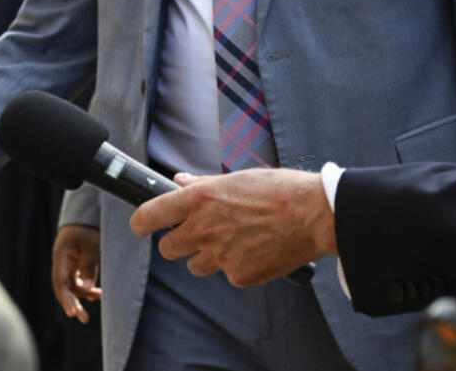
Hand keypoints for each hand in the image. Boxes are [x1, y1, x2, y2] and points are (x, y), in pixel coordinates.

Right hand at [51, 224, 101, 323]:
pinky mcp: (76, 264)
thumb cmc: (89, 228)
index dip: (65, 299)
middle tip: (84, 319)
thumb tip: (87, 290)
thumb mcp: (92, 245)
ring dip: (83, 294)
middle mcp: (62, 262)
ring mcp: (68, 264)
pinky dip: (87, 287)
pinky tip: (97, 293)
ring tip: (99, 297)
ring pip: (72, 286)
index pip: (60, 282)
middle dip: (73, 303)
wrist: (88, 214)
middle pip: (64, 288)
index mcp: (61, 256)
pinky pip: (79, 280)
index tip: (72, 312)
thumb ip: (89, 267)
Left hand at [129, 168, 335, 286]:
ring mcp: (220, 255)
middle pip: (168, 248)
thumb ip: (201, 185)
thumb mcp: (234, 179)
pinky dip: (235, 265)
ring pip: (195, 265)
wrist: (314, 216)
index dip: (140, 223)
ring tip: (234, 240)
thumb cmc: (277, 191)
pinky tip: (254, 250)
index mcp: (199, 200)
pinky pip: (225, 274)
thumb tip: (177, 182)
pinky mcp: (238, 276)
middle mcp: (203, 229)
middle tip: (198, 233)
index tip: (142, 225)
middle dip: (178, 242)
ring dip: (206, 256)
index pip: (149, 217)